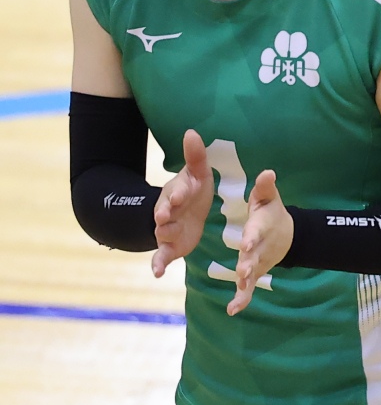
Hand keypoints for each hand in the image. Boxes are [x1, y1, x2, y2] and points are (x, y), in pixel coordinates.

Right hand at [152, 130, 211, 277]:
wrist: (186, 212)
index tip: (180, 195)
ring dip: (163, 236)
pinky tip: (157, 273)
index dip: (177, 194)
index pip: (176, 192)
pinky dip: (158, 264)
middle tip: (163, 217)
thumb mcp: (198, 174)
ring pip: (162, 234)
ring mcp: (167, 230)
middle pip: (163, 214)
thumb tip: (192, 131)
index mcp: (177, 194)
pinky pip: (161, 256)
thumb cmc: (194, 190)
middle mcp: (167, 213)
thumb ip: (195, 156)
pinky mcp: (170, 247)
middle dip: (164, 215)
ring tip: (164, 238)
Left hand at [228, 169, 291, 316]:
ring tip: (239, 288)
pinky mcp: (254, 273)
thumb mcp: (268, 198)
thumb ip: (265, 188)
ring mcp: (258, 262)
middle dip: (249, 264)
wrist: (287, 235)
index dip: (252, 237)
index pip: (256, 231)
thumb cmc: (271, 213)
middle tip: (243, 272)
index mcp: (260, 226)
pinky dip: (242, 299)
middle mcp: (260, 247)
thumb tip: (267, 172)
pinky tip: (232, 310)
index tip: (245, 243)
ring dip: (246, 282)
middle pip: (254, 256)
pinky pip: (248, 288)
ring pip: (252, 274)